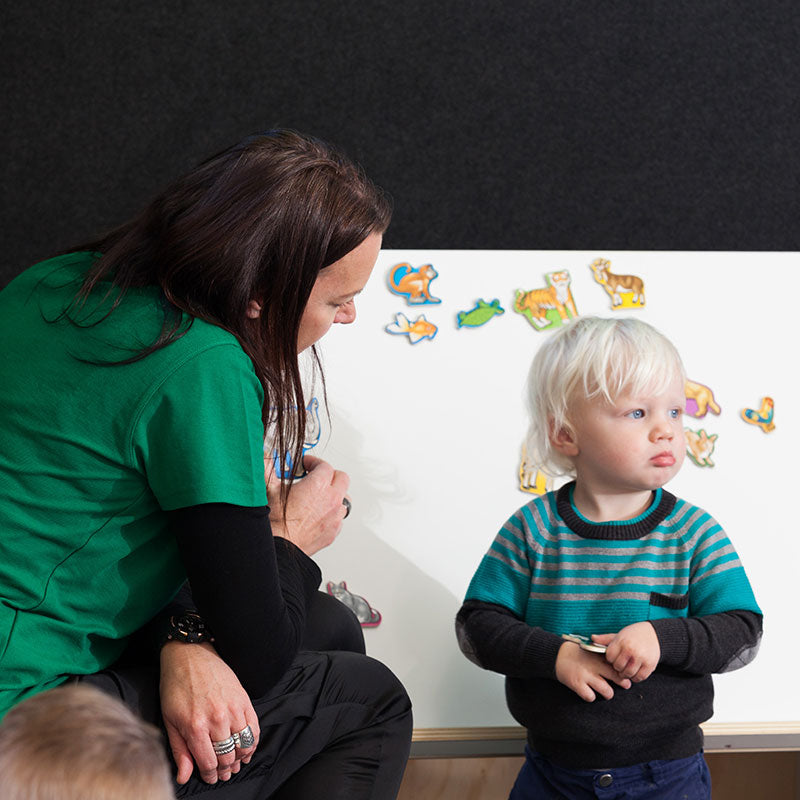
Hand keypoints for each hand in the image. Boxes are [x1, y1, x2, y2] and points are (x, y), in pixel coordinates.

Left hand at [159, 642, 259, 784]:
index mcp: (195, 727)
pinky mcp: (243, 698)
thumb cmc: (176, 686)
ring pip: (243, 744)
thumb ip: (179, 751)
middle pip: (228, 756)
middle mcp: (216, 719)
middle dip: (226, 769)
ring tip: (236, 762)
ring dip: (240, 757)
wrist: (190, 655)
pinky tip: (247, 747)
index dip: (210, 775)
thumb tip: (184, 776)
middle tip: (224, 773)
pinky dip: (253, 741)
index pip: (209, 763)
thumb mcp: (170, 720)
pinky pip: (254, 726)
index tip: (211, 778)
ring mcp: (232, 708)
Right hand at [266, 454, 349, 555]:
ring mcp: (335, 516)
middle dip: (329, 475)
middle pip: (341, 478)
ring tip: (320, 495)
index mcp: (318, 486)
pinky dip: (332, 512)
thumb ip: (267, 469)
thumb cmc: (276, 522)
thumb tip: (264, 459)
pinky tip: (319, 513)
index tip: (306, 464)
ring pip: (344, 498)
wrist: (280, 547)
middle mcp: (331, 500)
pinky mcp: (334, 531)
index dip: (314, 462)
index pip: (325, 465)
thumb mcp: (269, 489)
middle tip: (316, 476)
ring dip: (334, 494)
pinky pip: (339, 516)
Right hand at [555, 641, 631, 701]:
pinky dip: (590, 696)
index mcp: (598, 656)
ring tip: (605, 691)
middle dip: (623, 683)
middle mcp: (594, 665)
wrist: (557, 654)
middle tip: (624, 684)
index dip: (625, 672)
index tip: (626, 676)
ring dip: (608, 693)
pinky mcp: (576, 683)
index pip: (619, 666)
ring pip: (607, 692)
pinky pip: (590, 697)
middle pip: (617, 678)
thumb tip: (624, 666)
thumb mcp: (592, 650)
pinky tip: (589, 692)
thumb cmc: (579, 654)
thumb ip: (606, 657)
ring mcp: (585, 675)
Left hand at [592, 622, 660, 682]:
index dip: (610, 659)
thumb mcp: (619, 634)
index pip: (609, 657)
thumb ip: (605, 639)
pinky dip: (636, 677)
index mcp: (621, 641)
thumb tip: (592, 638)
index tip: (614, 657)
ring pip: (628, 674)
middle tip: (621, 663)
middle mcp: (630, 649)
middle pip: (618, 667)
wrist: (653, 634)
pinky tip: (635, 671)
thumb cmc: (633, 634)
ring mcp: (641, 658)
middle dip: (617, 667)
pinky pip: (639, 677)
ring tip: (627, 668)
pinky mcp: (650, 665)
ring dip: (626, 673)